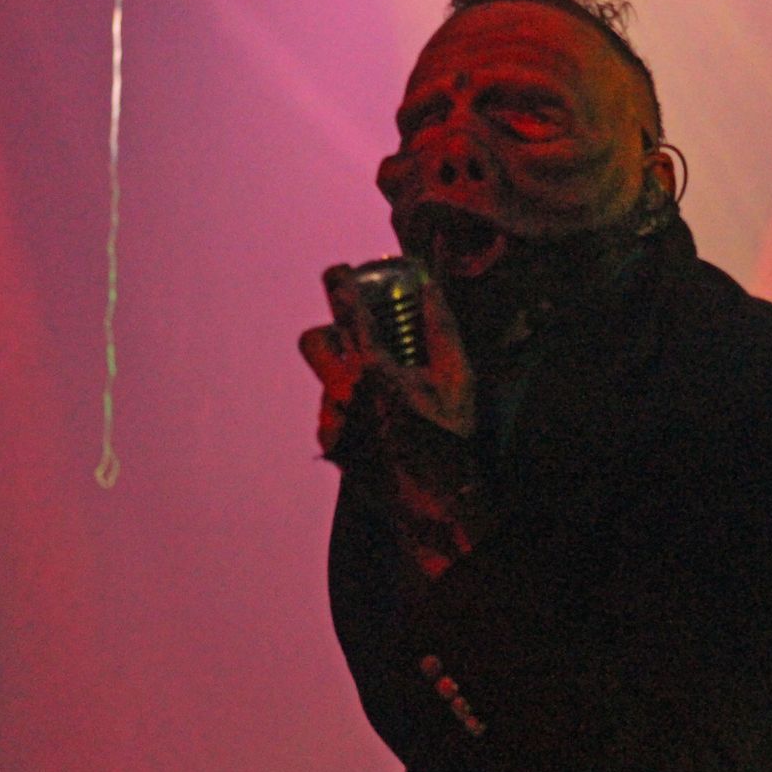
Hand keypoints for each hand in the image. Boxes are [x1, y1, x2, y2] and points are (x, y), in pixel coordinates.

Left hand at [299, 263, 475, 456]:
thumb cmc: (449, 437)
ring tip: (387, 395)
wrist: (433, 501)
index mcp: (373, 369)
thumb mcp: (458, 380)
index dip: (340, 285)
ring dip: (349, 377)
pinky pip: (333, 412)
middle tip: (357, 338)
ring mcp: (332, 419)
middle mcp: (343, 391)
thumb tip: (431, 290)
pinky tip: (383, 423)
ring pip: (327, 380)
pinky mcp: (330, 444)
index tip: (337, 270)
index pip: (348, 313)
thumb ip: (442, 330)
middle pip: (313, 342)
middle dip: (329, 331)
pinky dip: (353, 409)